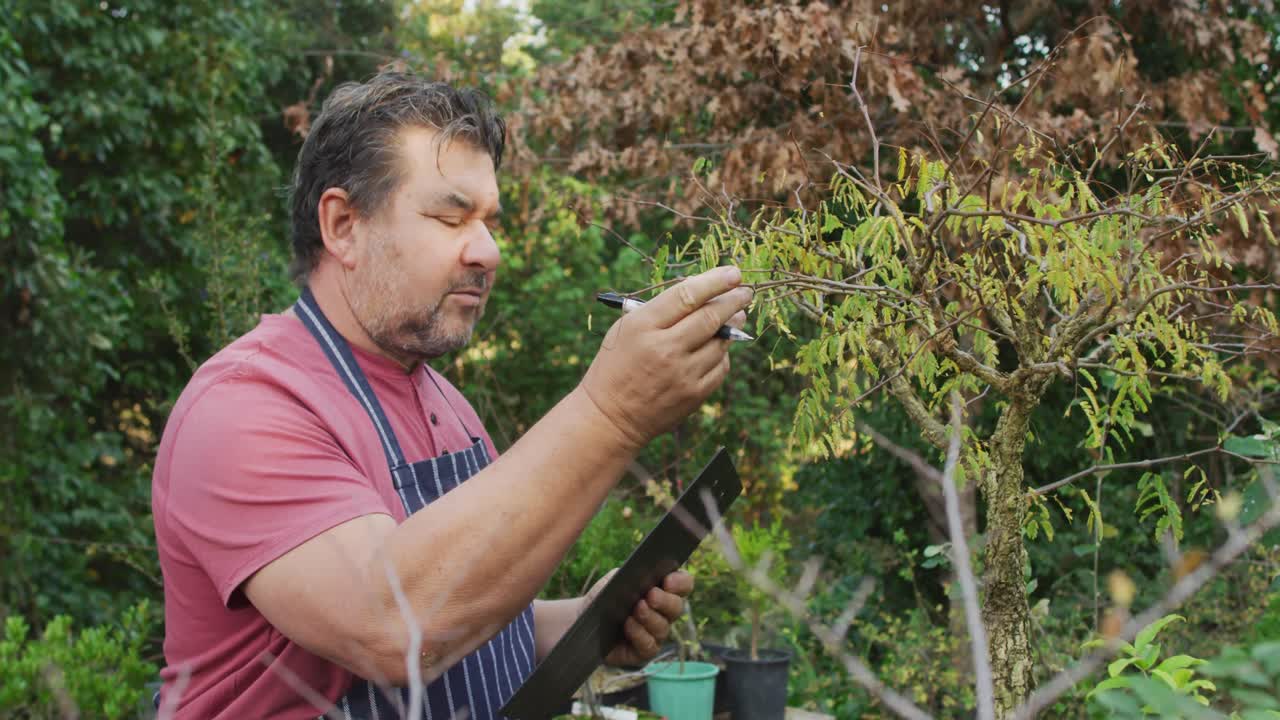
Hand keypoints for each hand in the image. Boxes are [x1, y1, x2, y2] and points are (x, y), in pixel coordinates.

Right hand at [579, 266, 751, 449]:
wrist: (610, 416)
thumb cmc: (618, 364)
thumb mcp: (627, 328)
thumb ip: (661, 309)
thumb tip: (704, 291)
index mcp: (643, 326)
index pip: (687, 296)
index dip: (715, 281)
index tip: (733, 273)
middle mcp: (665, 349)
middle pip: (711, 317)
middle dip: (734, 300)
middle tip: (745, 291)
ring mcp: (682, 374)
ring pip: (721, 342)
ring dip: (733, 326)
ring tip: (737, 316)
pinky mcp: (694, 395)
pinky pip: (720, 367)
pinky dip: (722, 354)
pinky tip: (718, 347)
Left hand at [584, 569, 693, 666]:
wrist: (584, 619)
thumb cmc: (603, 597)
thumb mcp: (613, 581)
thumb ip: (627, 576)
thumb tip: (640, 576)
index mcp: (662, 590)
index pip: (683, 585)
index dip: (681, 582)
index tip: (668, 580)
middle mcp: (663, 613)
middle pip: (677, 607)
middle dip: (665, 601)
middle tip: (651, 595)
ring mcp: (655, 634)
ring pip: (663, 627)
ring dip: (650, 617)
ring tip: (636, 609)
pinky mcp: (643, 652)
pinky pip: (650, 645)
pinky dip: (639, 634)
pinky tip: (629, 625)